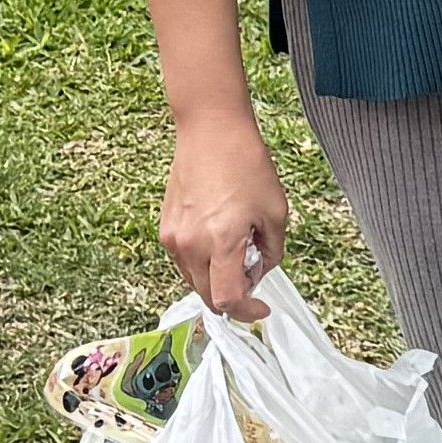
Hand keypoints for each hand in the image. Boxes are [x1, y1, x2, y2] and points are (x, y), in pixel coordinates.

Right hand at [162, 114, 288, 321]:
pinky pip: (185, 261)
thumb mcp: (276, 212)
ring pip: (195, 280)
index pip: (227, 299)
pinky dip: (203, 263)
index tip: (261, 308)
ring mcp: (174, 237)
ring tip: (238, 248)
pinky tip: (220, 239)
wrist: (211, 130)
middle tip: (253, 271)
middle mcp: (191, 245)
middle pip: (209, 296)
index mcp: (221, 242)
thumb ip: (272, 252)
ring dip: (217, 279)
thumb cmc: (246, 164)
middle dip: (234, 295)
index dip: (247, 311)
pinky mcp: (165, 228)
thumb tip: (259, 270)